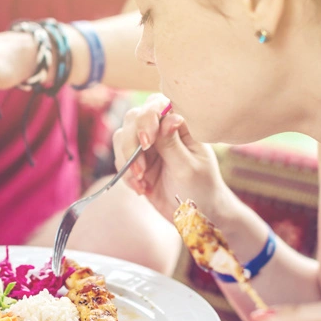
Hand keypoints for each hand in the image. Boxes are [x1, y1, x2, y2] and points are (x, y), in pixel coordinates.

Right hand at [112, 93, 234, 219]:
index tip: (147, 142)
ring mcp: (147, 146)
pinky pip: (120, 160)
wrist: (194, 215)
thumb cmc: (201, 188)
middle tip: (140, 169)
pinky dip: (126, 175)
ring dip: (127, 160)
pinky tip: (142, 189)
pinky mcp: (137, 162)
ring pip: (121, 137)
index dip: (147, 117)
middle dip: (131, 143)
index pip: (158, 105)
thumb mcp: (188, 167)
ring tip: (141, 181)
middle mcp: (161, 130)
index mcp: (180, 124)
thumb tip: (169, 117)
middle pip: (133, 118)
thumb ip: (172, 144)